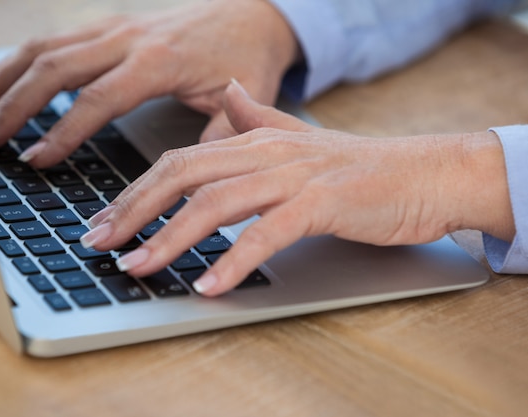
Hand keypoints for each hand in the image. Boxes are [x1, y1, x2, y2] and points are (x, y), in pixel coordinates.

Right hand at [0, 0, 298, 167]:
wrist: (256, 14)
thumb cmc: (249, 58)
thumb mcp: (243, 100)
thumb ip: (218, 137)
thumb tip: (191, 181)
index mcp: (160, 61)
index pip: (99, 99)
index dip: (63, 131)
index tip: (34, 159)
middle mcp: (130, 38)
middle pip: (55, 68)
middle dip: (14, 105)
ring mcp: (117, 28)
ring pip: (46, 48)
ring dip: (4, 79)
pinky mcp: (112, 26)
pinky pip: (55, 38)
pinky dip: (19, 58)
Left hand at [80, 80, 514, 295]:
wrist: (427, 173)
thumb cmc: (362, 168)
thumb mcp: (302, 142)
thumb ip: (260, 120)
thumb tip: (230, 95)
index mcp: (255, 141)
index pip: (179, 162)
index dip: (136, 191)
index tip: (106, 221)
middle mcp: (266, 152)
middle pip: (184, 176)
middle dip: (135, 211)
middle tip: (100, 244)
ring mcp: (294, 176)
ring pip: (216, 204)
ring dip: (171, 239)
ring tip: (139, 268)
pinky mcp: (322, 203)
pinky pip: (267, 234)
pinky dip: (234, 260)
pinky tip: (210, 286)